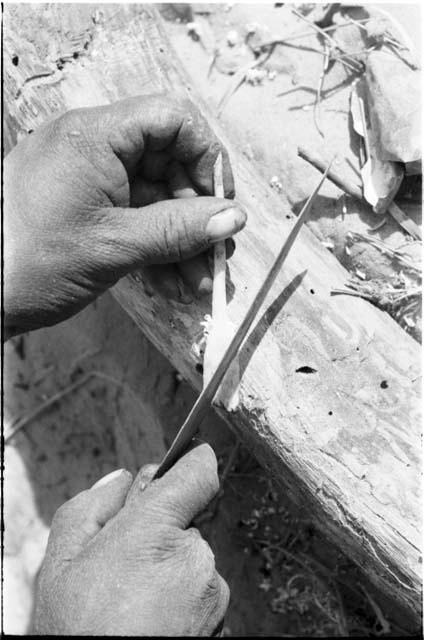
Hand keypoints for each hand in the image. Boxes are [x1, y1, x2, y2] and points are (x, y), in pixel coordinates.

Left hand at [5, 94, 245, 337]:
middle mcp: (92, 149)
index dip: (206, 159)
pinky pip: (135, 219)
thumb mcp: (114, 246)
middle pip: (168, 164)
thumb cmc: (29, 264)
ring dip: (180, 242)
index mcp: (93, 137)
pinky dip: (156, 249)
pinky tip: (172, 284)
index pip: (171, 119)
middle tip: (213, 258)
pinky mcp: (86, 207)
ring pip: (155, 199)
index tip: (221, 206)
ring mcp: (89, 179)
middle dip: (196, 216)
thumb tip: (233, 218)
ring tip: (195, 285)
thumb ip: (178, 230)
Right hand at [33, 444, 228, 635]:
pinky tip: (147, 618)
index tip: (181, 462)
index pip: (197, 471)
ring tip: (130, 599)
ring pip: (189, 558)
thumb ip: (93, 505)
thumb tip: (122, 481)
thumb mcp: (61, 559)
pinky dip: (179, 596)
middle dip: (157, 530)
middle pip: (183, 520)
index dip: (187, 462)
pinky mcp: (218, 619)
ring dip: (166, 568)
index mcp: (157, 529)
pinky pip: (199, 590)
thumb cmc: (77, 631)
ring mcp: (211, 592)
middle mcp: (195, 557)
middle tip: (121, 560)